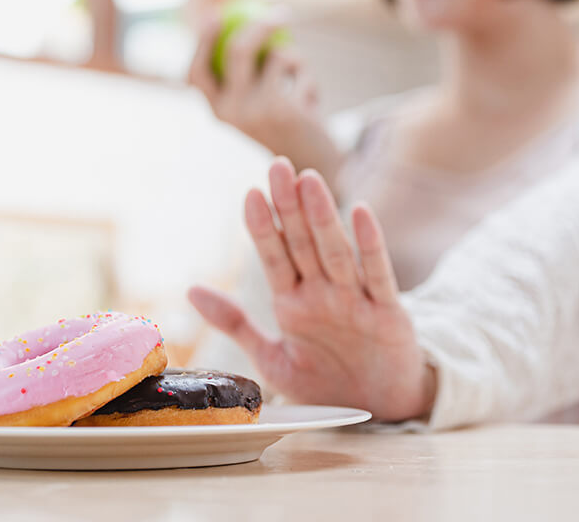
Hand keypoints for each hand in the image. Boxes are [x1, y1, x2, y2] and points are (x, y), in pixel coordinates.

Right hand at [187, 16, 340, 183]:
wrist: (313, 163)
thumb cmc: (283, 124)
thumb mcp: (256, 101)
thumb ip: (242, 73)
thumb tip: (235, 22)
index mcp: (216, 111)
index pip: (196, 72)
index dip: (200, 41)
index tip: (215, 13)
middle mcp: (230, 112)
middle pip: (236, 51)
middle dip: (259, 25)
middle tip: (280, 13)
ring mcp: (255, 110)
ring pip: (276, 55)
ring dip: (293, 58)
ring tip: (298, 80)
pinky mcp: (283, 108)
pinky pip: (296, 67)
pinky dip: (306, 74)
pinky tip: (310, 97)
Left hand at [188, 157, 435, 421]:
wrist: (377, 412)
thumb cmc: (325, 381)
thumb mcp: (271, 359)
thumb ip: (236, 324)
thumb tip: (191, 291)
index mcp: (294, 302)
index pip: (274, 256)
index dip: (263, 226)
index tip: (250, 193)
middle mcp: (323, 292)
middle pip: (303, 242)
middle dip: (289, 204)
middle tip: (277, 165)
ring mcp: (355, 300)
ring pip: (335, 250)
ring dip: (322, 215)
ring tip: (308, 178)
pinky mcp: (387, 313)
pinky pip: (378, 274)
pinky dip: (370, 244)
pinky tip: (360, 212)